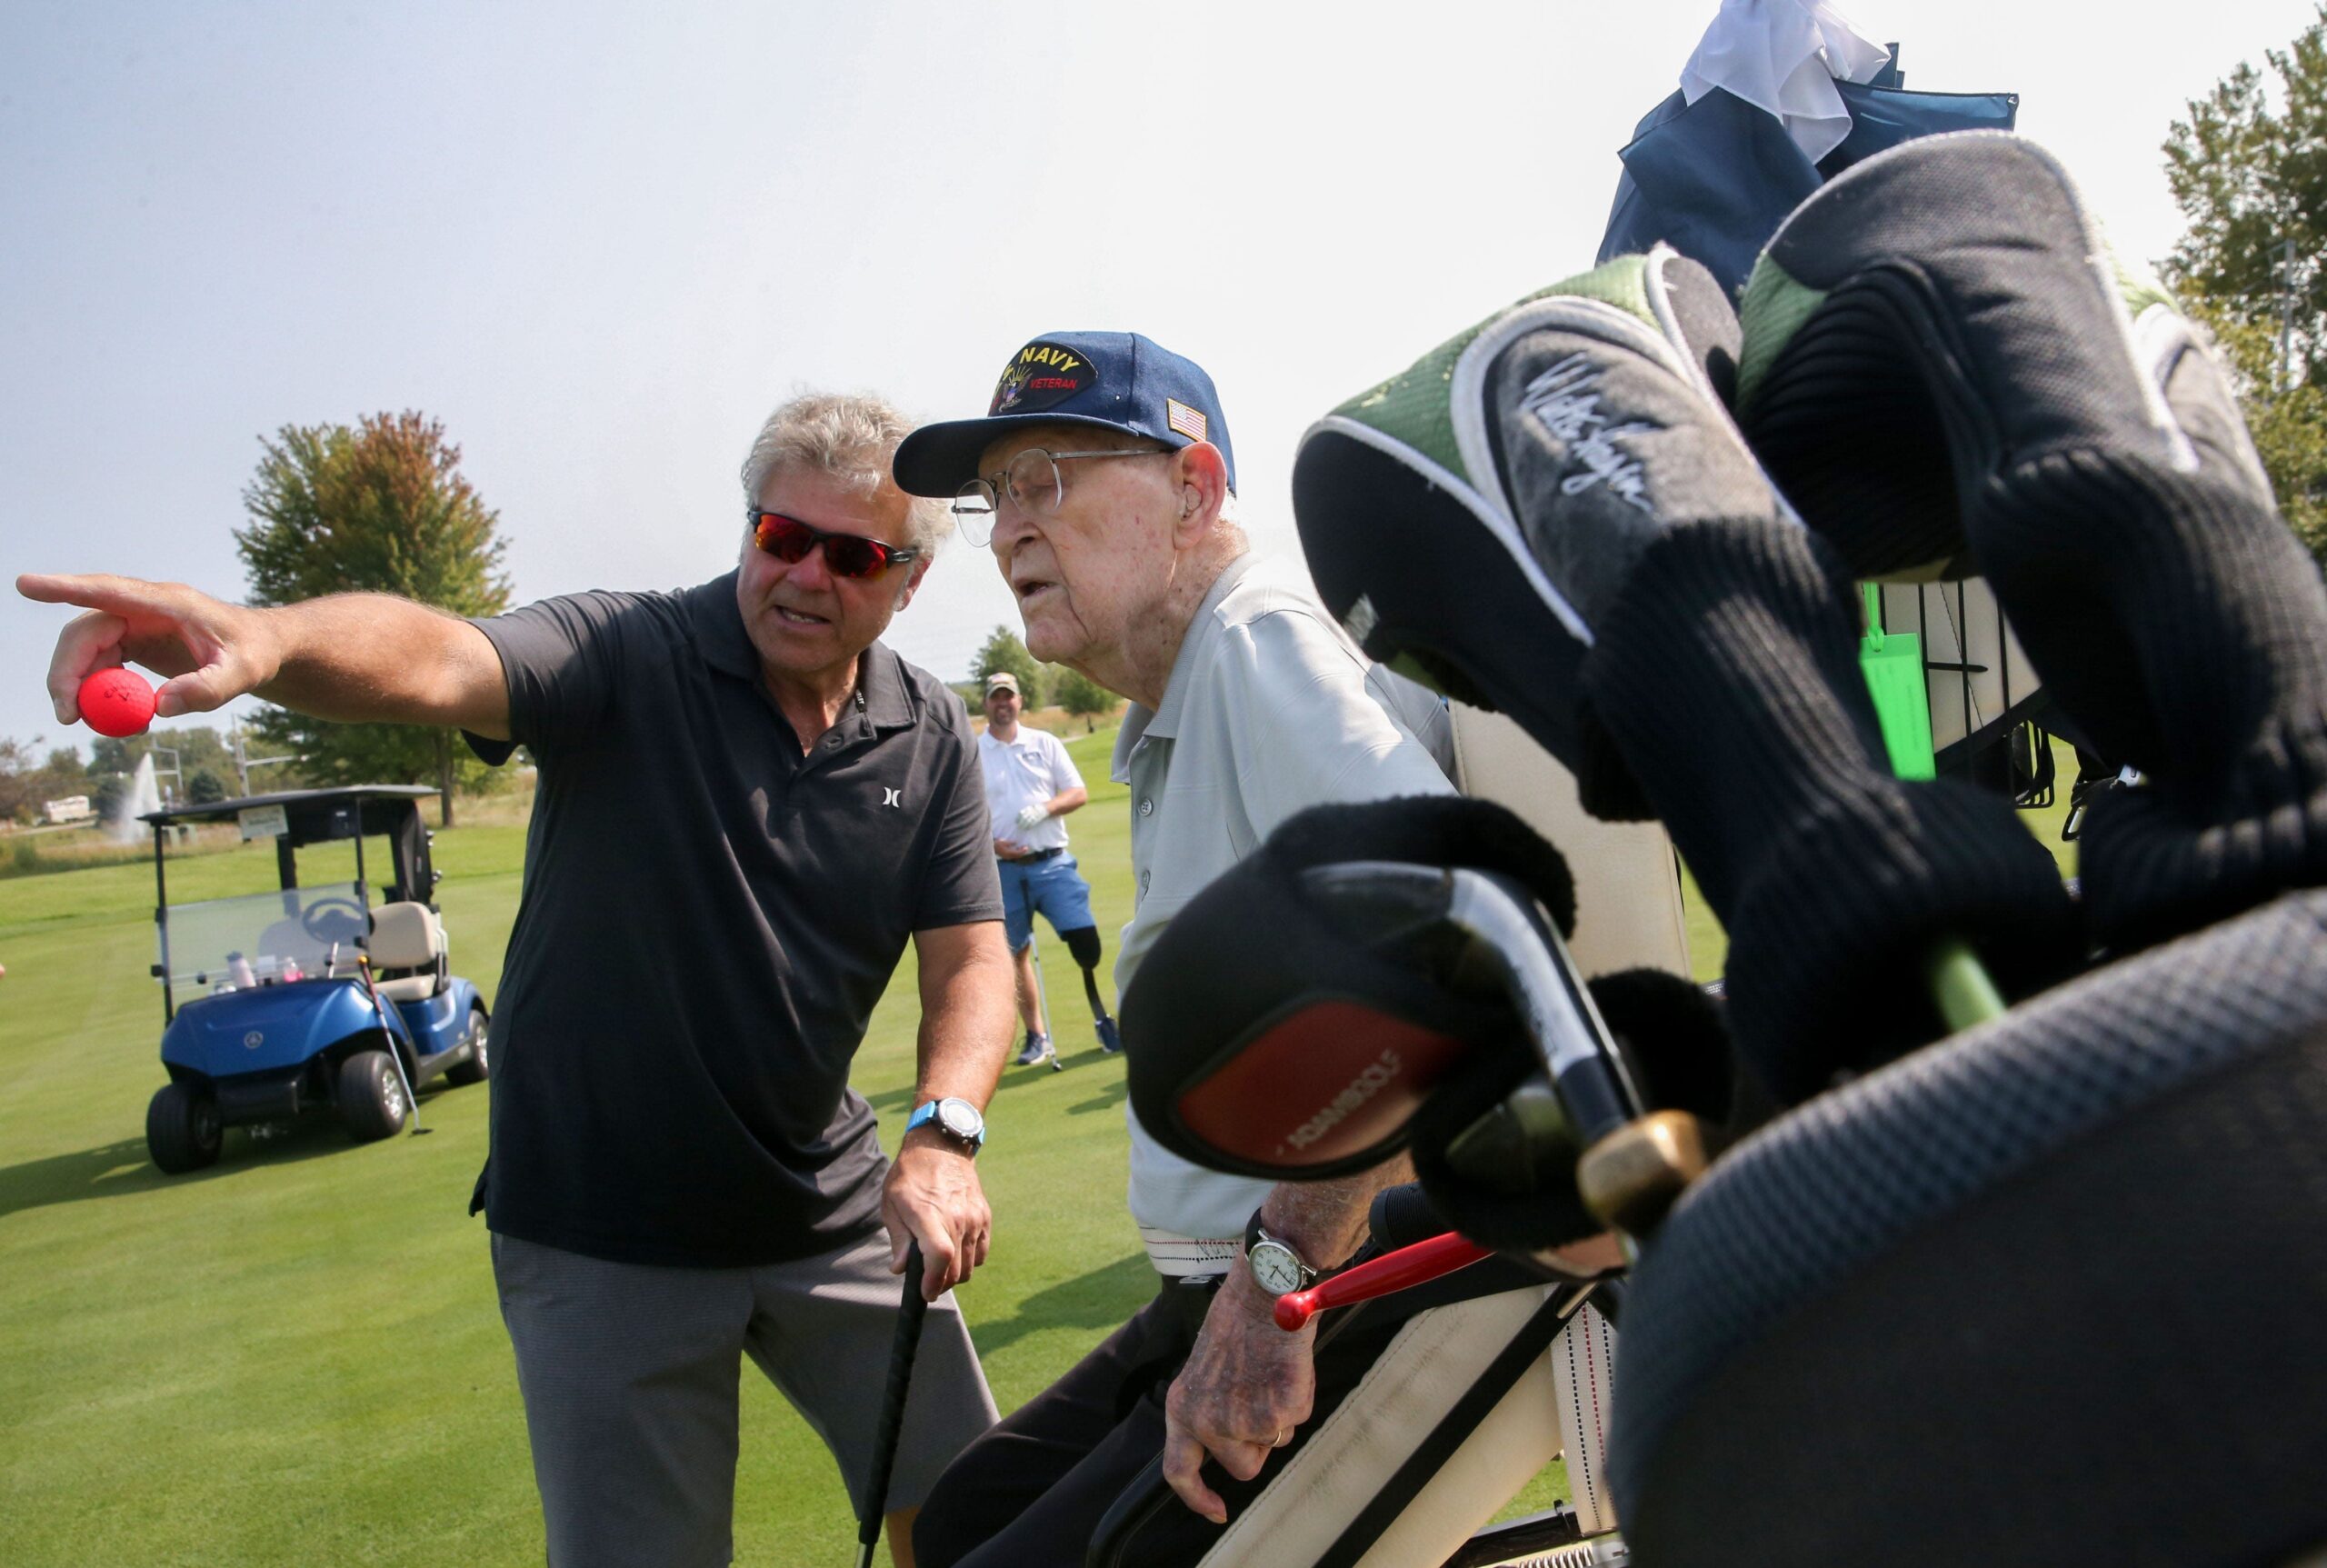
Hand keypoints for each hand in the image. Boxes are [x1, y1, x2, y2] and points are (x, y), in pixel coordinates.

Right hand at [18, 573, 278, 722]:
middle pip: (84, 632)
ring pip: (86, 650)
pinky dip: (100, 691)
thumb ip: (207, 689)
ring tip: (97, 723)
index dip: (64, 588)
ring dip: (81, 687)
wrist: (262, 648)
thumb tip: (159, 706)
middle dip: (67, 672)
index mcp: (166, 601)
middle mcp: (143, 607)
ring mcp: (135, 622)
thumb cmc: (254, 653)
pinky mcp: (133, 640)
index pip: (106, 591)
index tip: (25, 585)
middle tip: (67, 716)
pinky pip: (100, 664)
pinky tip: (129, 717)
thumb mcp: (243, 673)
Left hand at [881, 1130, 991, 1301]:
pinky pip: (981, 1253)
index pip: (940, 1256)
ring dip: (954, 1274)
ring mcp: (974, 1218)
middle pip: (955, 1269)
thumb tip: (901, 1269)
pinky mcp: (984, 1217)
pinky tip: (956, 1253)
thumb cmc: (910, 1176)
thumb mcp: (892, 1204)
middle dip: (940, 1284)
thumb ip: (898, 1239)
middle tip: (926, 1283)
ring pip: (970, 1265)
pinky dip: (970, 1261)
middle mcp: (957, 1218)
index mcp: (929, 1214)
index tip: (925, 1293)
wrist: (942, 1146)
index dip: (933, 1281)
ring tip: (939, 1267)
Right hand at [993, 837, 1027, 859]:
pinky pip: (1013, 855)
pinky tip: (1016, 849)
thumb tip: (1016, 842)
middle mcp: (1008, 856)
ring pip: (1015, 856)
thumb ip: (1010, 842)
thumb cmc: (996, 844)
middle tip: (1026, 848)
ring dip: (1019, 852)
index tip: (1026, 847)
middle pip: (1017, 855)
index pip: (1018, 853)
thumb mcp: (1003, 842)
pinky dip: (1016, 853)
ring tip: (1022, 848)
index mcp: (1008, 853)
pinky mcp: (1005, 856)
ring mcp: (1007, 857)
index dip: (1023, 851)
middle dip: (1022, 852)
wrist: (990, 848)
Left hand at [1014, 803, 1049, 833]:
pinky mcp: (1039, 818)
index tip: (1016, 821)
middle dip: (1020, 822)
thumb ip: (1028, 810)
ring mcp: (1035, 814)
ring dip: (1024, 825)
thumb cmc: (1039, 808)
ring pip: (1028, 820)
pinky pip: (1033, 822)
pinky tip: (1027, 828)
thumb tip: (1021, 814)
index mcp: (1029, 808)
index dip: (1018, 817)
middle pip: (1024, 817)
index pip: (1022, 812)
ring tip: (1021, 828)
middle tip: (1018, 826)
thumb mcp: (1032, 807)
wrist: (1048, 807)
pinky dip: (1029, 826)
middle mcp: (1031, 811)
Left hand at [1161, 1268, 1315, 1523]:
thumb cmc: (1238, 1321)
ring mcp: (1245, 1421)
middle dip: (1258, 1440)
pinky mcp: (1280, 1411)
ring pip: (1276, 1440)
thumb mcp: (1206, 1370)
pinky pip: (1299, 1417)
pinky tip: (1288, 1363)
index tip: (1218, 1510)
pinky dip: (1300, 1393)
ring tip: (1270, 1367)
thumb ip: (1211, 1410)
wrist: (1265, 1287)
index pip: (1179, 1473)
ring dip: (1280, 1411)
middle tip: (1260, 1392)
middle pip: (1243, 1466)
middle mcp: (1208, 1423)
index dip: (1198, 1499)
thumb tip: (1232, 1444)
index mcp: (1182, 1409)